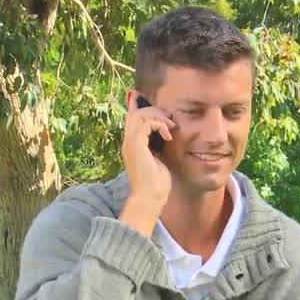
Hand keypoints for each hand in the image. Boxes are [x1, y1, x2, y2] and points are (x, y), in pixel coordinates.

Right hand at [119, 92, 174, 235]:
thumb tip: (167, 135)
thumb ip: (159, 146)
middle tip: (171, 119)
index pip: (132, 119)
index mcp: (133, 145)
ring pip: (140, 115)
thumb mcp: (159, 159)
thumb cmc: (156, 184)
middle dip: (155, 111)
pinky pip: (146, 123)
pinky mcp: (136, 145)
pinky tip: (169, 137)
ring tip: (171, 126)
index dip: (138, 105)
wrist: (149, 198)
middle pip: (136, 113)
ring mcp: (130, 143)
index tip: (151, 101)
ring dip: (159, 117)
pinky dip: (160, 125)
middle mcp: (128, 142)